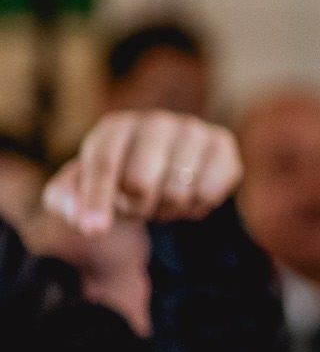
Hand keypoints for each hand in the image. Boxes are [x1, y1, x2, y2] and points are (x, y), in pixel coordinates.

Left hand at [43, 111, 241, 233]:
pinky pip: (210, 189)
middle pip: (140, 182)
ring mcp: (192, 129)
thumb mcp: (81, 191)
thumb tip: (78, 215)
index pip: (104, 165)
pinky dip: (197, 204)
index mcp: (115, 129)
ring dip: (167, 208)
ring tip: (163, 199)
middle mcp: (155, 122)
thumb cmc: (118, 181)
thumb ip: (66, 200)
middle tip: (137, 206)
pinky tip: (190, 195)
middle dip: (136, 207)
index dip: (97, 199)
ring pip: (177, 190)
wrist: (166, 169)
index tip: (93, 229)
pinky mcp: (221, 143)